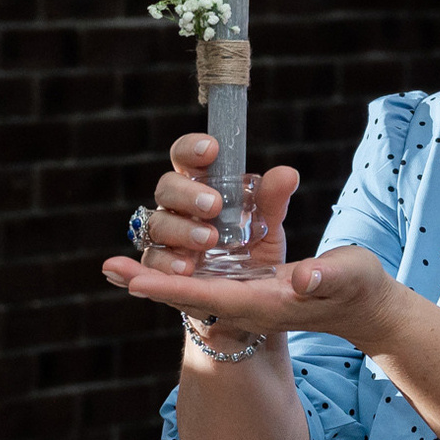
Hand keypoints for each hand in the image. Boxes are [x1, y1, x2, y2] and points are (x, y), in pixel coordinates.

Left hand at [102, 240, 411, 353]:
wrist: (363, 307)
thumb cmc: (359, 289)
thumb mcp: (348, 276)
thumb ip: (326, 276)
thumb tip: (302, 278)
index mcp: (266, 303)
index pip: (209, 297)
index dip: (171, 288)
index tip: (133, 280)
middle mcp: (247, 302)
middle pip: (189, 293)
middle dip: (150, 281)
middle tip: (108, 267)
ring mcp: (246, 294)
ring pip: (192, 285)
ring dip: (158, 273)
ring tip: (115, 266)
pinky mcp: (249, 282)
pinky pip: (205, 276)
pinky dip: (180, 263)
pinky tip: (158, 253)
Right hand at [114, 134, 300, 279]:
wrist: (248, 290)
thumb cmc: (251, 246)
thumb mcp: (268, 225)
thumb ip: (273, 201)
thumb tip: (287, 175)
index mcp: (200, 185)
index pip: (185, 158)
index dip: (191, 149)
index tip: (211, 149)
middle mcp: (178, 207)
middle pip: (166, 188)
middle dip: (187, 193)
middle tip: (213, 204)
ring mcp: (167, 237)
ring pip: (157, 224)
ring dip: (181, 230)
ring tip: (209, 240)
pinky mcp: (161, 267)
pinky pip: (152, 261)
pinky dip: (166, 262)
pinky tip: (186, 267)